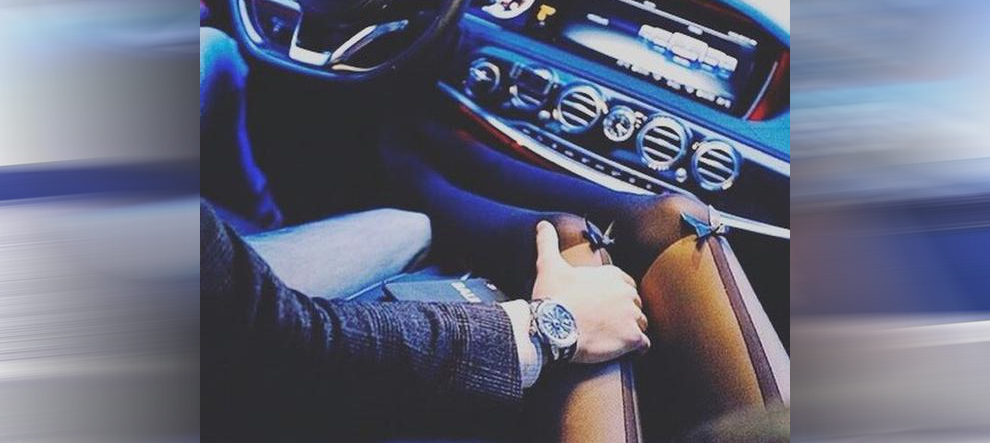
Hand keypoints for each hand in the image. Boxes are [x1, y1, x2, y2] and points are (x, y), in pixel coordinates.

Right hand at [531, 221, 649, 363]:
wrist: (551, 328)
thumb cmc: (552, 298)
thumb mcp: (549, 265)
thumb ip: (548, 242)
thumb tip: (543, 225)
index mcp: (612, 276)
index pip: (627, 285)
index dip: (617, 296)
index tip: (606, 305)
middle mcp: (626, 293)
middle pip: (635, 305)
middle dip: (625, 313)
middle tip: (609, 323)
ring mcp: (631, 316)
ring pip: (640, 324)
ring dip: (631, 330)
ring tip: (616, 338)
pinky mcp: (632, 338)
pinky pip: (644, 345)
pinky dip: (638, 348)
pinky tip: (629, 350)